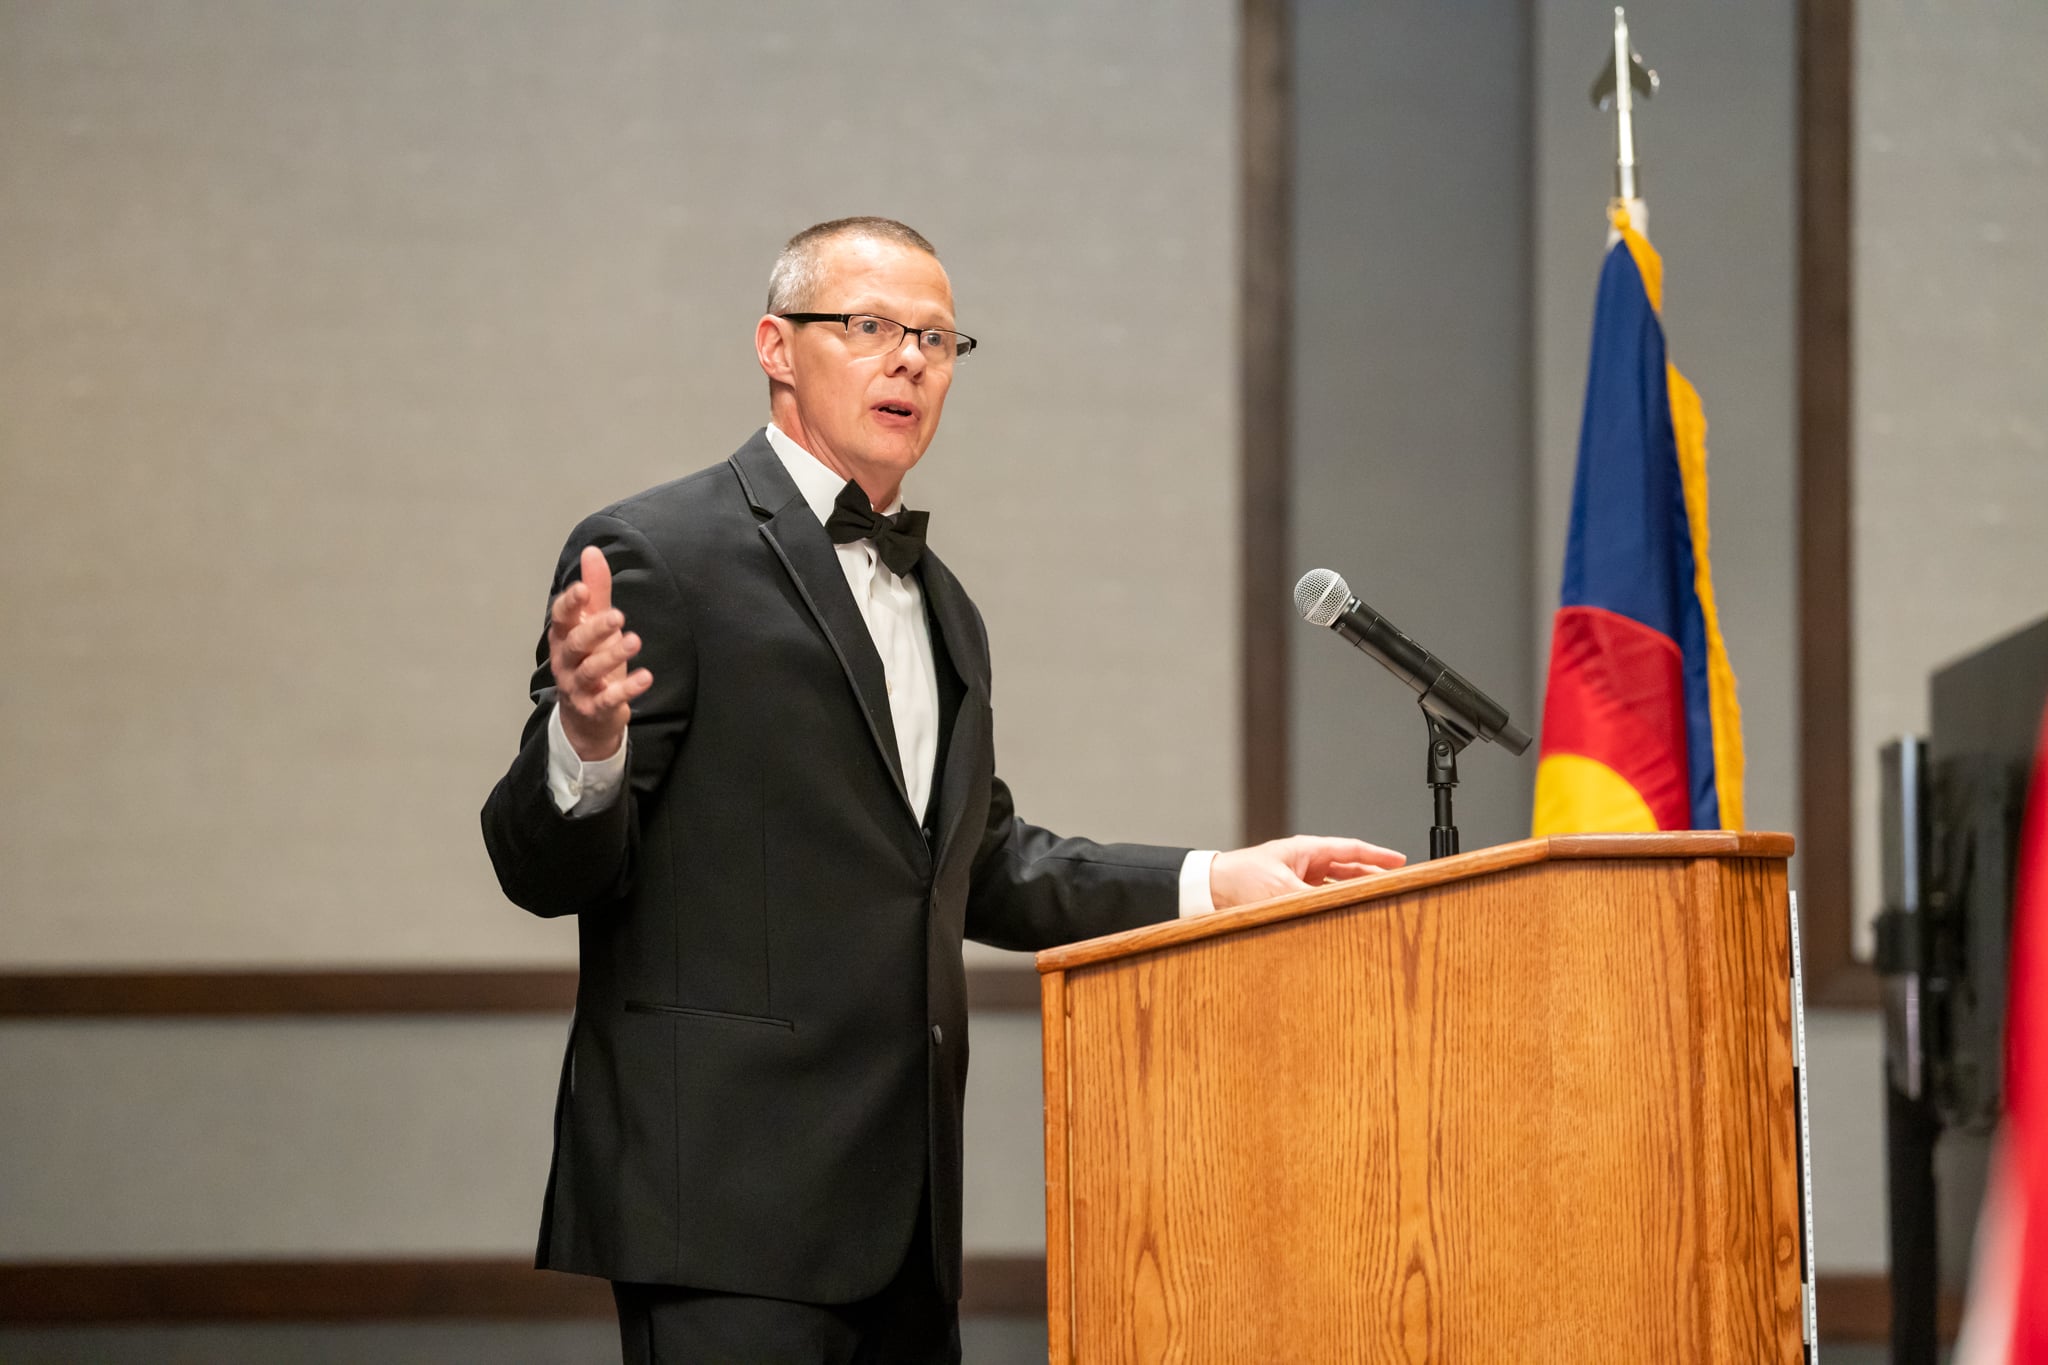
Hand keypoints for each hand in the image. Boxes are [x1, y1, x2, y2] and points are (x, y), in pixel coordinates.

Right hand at [549, 545, 653, 761]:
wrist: (587, 716)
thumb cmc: (591, 660)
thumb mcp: (594, 624)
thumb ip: (596, 591)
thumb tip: (592, 551)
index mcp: (563, 637)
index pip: (561, 618)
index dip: (570, 604)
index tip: (583, 590)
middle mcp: (566, 661)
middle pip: (575, 644)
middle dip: (595, 629)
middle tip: (619, 616)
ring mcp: (578, 687)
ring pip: (590, 671)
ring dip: (612, 656)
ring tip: (635, 641)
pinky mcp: (594, 709)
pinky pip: (608, 700)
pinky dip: (626, 689)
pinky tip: (646, 677)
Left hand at [1208, 835, 1405, 911]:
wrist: (1207, 890)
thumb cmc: (1238, 878)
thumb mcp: (1281, 889)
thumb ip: (1312, 900)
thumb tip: (1339, 909)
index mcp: (1305, 850)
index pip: (1350, 850)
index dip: (1377, 856)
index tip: (1400, 861)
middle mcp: (1304, 863)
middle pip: (1347, 869)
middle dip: (1370, 877)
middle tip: (1394, 886)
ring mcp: (1297, 880)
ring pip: (1334, 887)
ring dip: (1351, 895)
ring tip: (1374, 905)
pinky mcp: (1287, 897)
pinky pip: (1318, 901)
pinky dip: (1332, 907)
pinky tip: (1343, 918)